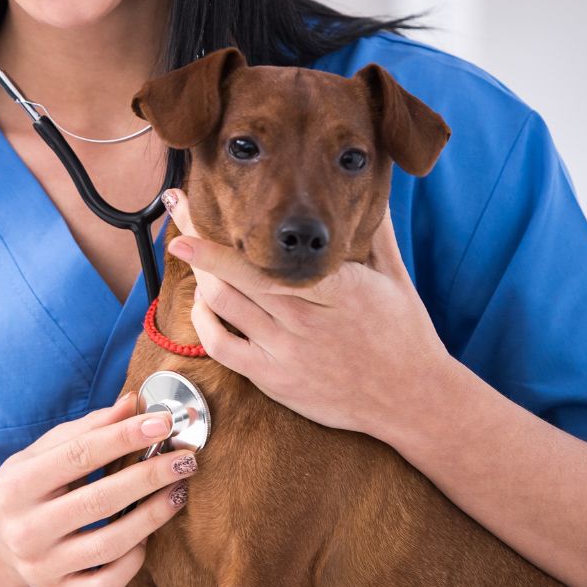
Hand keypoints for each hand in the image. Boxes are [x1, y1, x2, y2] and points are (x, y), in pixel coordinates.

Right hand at [0, 394, 196, 586]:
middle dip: (150, 476)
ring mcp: (41, 568)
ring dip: (153, 516)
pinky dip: (134, 561)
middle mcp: (24, 530)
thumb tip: (133, 405)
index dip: (125, 437)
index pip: (79, 455)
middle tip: (186, 460)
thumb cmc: (31, 488)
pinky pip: (107, 584)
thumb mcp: (44, 453)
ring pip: (110, 544)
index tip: (163, 423)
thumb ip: (88, 429)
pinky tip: (146, 538)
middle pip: (100, 500)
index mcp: (16, 486)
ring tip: (177, 492)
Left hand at [162, 188, 453, 440]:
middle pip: (232, 275)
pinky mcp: (273, 379)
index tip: (189, 210)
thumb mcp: (395, 277)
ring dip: (201, 278)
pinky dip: (204, 321)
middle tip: (176, 220)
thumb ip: (375, 232)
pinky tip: (205, 303)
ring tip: (195, 258)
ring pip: (222, 305)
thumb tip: (373, 189)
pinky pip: (221, 346)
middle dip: (196, 244)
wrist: (410, 398)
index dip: (217, 237)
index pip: (263, 256)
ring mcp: (285, 352)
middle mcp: (305, 319)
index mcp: (335, 288)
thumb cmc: (404, 334)